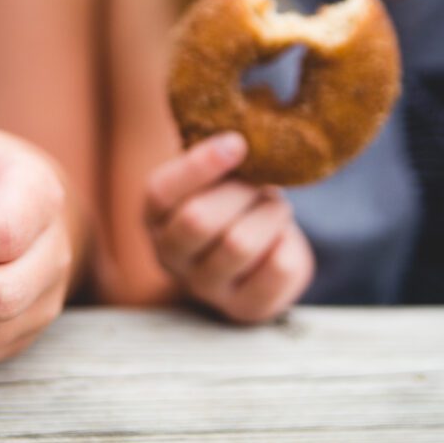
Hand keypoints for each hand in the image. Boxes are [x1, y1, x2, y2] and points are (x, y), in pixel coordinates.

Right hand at [145, 132, 313, 322]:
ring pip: (239, 244)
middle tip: (263, 181)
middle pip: (198, 220)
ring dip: (269, 214)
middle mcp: (168, 255)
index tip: (238, 142)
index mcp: (154, 216)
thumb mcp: (215, 176)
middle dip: (241, 192)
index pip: (161, 192)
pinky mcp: (243, 308)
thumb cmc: (232, 200)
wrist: (258, 252)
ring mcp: (204, 287)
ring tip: (275, 207)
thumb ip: (218, 158)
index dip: (200, 165)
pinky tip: (280, 240)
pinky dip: (289, 244)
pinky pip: (276, 269)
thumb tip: (241, 135)